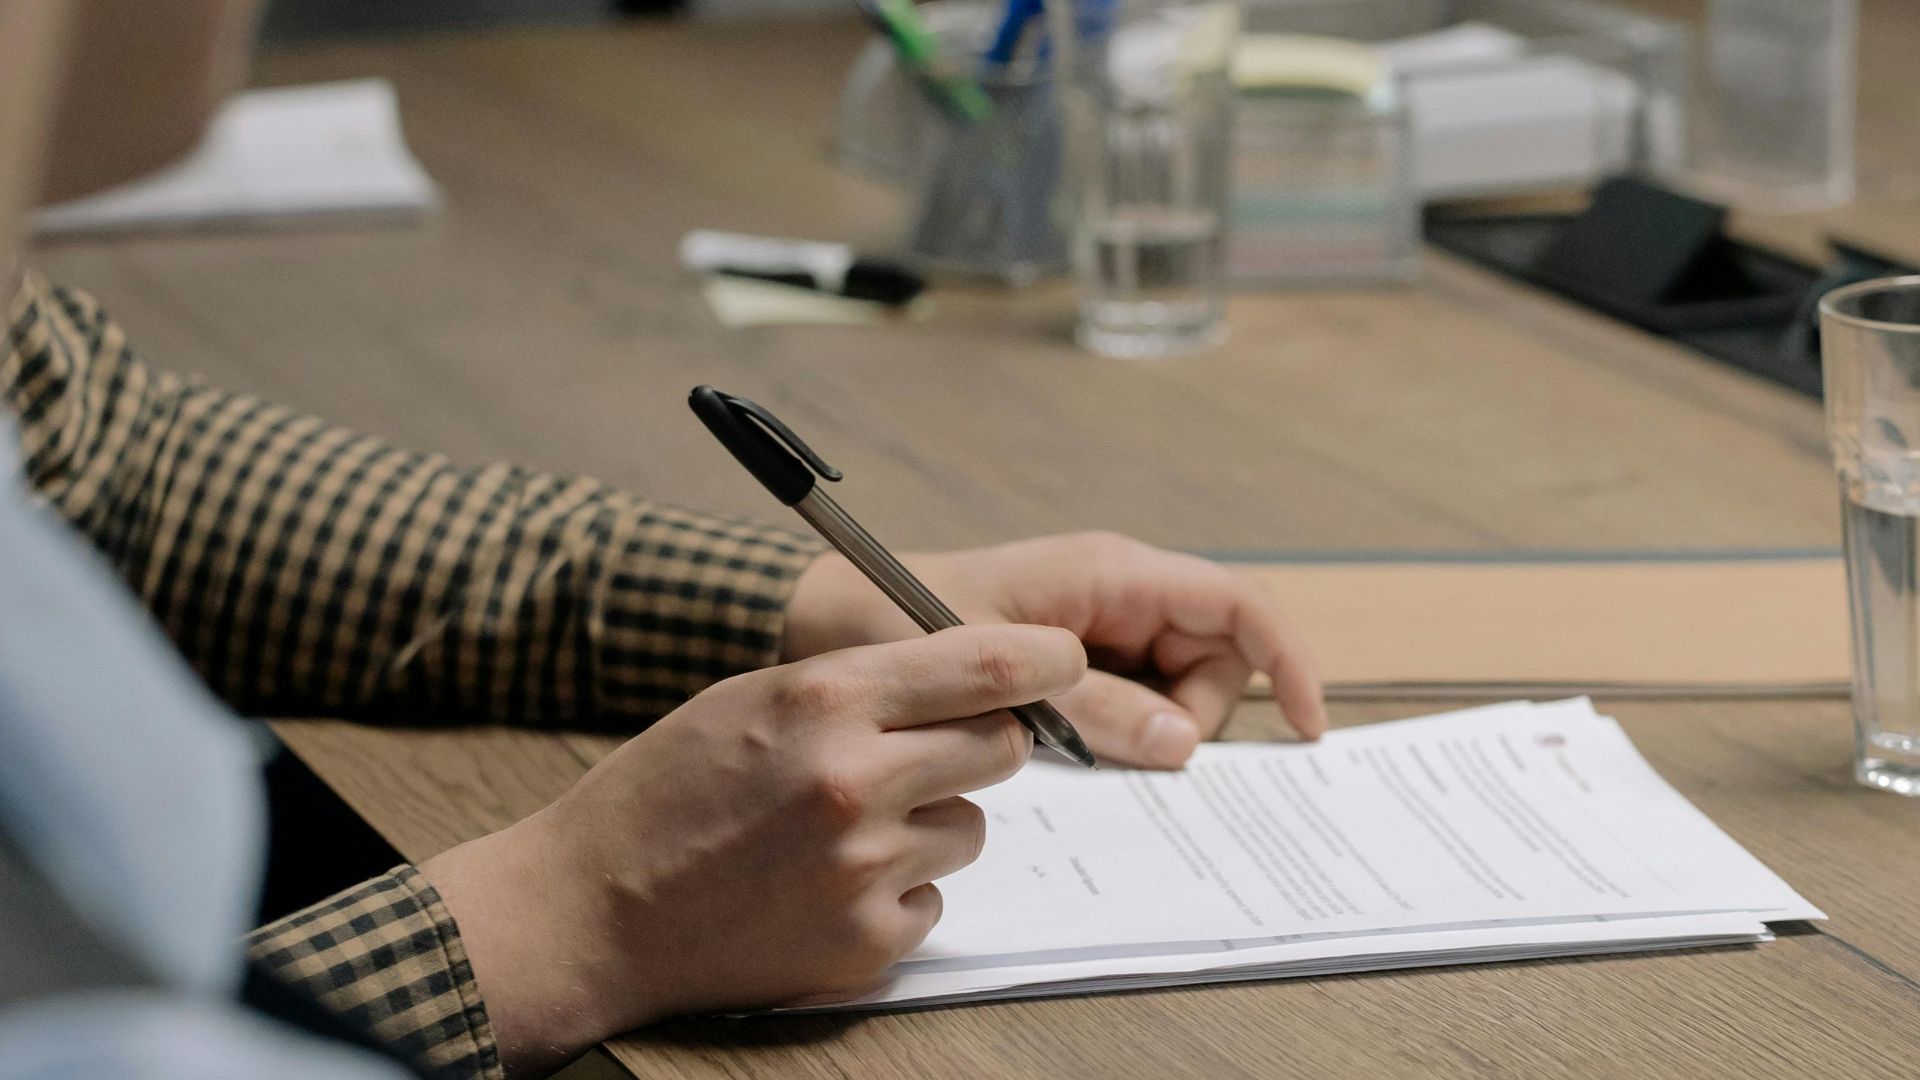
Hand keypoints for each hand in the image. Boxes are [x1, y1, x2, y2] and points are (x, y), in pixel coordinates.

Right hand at [420, 623, 1083, 1074]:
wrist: (593, 909)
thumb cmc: (666, 791)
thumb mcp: (752, 697)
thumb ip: (863, 685)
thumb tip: (972, 681)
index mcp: (825, 699)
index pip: (985, 666)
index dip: (1044, 658)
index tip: (1064, 659)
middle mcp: (855, 780)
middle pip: (1000, 747)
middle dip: (978, 742)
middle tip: (922, 753)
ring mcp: (864, 869)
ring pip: (969, 827)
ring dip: (928, 821)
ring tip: (841, 829)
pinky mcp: (865, 941)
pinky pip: (935, 900)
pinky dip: (898, 890)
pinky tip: (827, 883)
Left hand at [782, 532, 1324, 768]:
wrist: (825, 619)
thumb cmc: (898, 622)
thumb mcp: (997, 676)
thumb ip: (1091, 709)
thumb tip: (1183, 744)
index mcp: (1110, 572)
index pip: (1236, 605)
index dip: (1287, 661)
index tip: (1309, 728)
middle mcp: (1117, 593)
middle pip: (1216, 658)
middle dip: (1194, 714)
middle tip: (1116, 749)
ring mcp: (1097, 626)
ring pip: (1178, 688)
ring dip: (1149, 728)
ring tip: (1070, 742)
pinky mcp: (1074, 658)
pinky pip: (1133, 700)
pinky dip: (1121, 732)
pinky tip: (1068, 745)